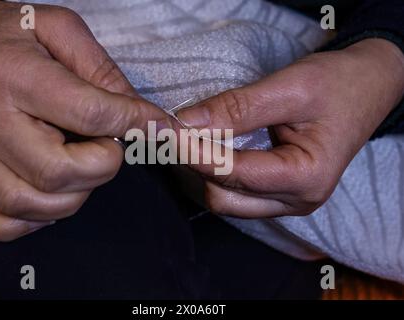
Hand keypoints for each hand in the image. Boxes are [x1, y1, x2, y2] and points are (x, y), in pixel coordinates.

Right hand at [0, 1, 163, 240]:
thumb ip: (105, 72)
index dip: (136, 123)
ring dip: (73, 195)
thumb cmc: (17, 35)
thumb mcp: (65, 30)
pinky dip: (28, 223)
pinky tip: (50, 199)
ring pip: (29, 203)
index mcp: (17, 76)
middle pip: (58, 173)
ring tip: (83, 166)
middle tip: (109, 144)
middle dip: (104, 165)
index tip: (160, 126)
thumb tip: (141, 116)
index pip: (90, 115)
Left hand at [167, 39, 403, 217]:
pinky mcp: (280, 194)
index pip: (233, 174)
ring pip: (227, 201)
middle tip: (176, 133)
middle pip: (224, 197)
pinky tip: (211, 150)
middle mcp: (297, 201)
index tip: (167, 131)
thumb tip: (187, 122)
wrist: (366, 88)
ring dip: (205, 173)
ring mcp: (289, 202)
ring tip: (193, 139)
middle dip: (197, 166)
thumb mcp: (289, 88)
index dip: (195, 153)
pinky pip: (237, 195)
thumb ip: (238, 108)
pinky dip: (217, 175)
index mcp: (306, 178)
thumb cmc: (338, 84)